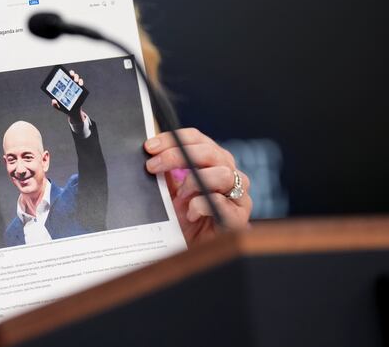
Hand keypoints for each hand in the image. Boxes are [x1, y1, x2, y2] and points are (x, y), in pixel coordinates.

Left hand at [51, 70, 85, 124]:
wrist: (73, 112)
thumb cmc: (64, 107)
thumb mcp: (58, 107)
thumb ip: (55, 104)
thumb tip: (53, 100)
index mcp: (62, 87)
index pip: (62, 77)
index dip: (62, 73)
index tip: (62, 73)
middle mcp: (68, 84)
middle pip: (70, 75)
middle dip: (71, 73)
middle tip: (71, 75)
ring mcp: (75, 86)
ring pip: (76, 77)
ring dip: (76, 77)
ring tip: (76, 81)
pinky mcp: (80, 89)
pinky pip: (81, 82)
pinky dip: (81, 82)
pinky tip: (80, 85)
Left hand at [144, 128, 251, 245]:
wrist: (192, 250)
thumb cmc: (182, 217)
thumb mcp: (169, 190)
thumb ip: (165, 170)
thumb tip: (149, 152)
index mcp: (213, 161)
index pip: (197, 138)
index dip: (173, 139)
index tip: (150, 146)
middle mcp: (229, 173)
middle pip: (209, 151)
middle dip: (176, 156)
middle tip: (152, 166)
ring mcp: (238, 194)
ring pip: (222, 174)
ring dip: (193, 182)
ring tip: (179, 196)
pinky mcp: (239, 216)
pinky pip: (221, 202)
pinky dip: (200, 205)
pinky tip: (190, 214)